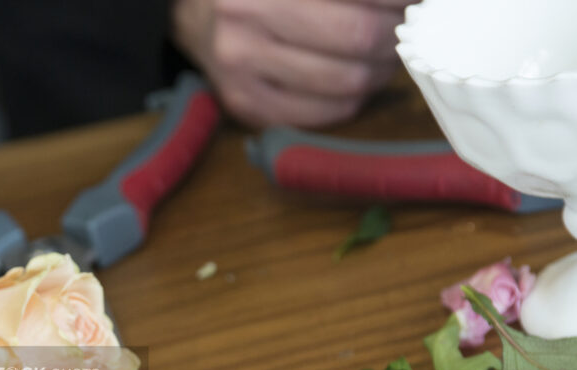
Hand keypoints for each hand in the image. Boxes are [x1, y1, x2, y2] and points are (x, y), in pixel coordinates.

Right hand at [172, 0, 411, 127]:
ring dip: (380, 70)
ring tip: (381, 55)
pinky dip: (351, 99)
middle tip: (405, 27)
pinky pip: (323, 113)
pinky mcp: (243, 104)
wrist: (199, 14)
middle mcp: (246, 16)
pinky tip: (351, 79)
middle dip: (397, 33)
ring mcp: (240, 66)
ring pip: (346, 82)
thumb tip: (414, 1)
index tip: (415, 1)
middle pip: (360, 36)